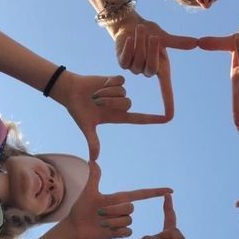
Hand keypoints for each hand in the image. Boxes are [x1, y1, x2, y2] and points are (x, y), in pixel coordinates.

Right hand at [53, 72, 174, 158]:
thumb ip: (92, 141)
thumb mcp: (86, 126)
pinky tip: (101, 84)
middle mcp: (122, 105)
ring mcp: (120, 93)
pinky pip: (120, 81)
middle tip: (96, 102)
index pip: (140, 119)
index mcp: (119, 117)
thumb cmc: (78, 110)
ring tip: (96, 94)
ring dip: (107, 93)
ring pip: (123, 92)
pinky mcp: (116, 80)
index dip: (153, 119)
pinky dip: (108, 83)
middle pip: (128, 103)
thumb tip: (94, 159)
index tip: (168, 119)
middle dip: (110, 102)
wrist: (71, 91)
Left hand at [64, 161, 171, 238]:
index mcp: (119, 198)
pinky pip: (126, 231)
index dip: (155, 192)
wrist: (76, 226)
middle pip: (131, 207)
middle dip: (114, 210)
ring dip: (111, 222)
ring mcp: (123, 222)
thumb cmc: (81, 209)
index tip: (169, 190)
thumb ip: (94, 177)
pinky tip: (107, 231)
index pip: (141, 194)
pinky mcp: (121, 233)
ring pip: (127, 220)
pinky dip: (116, 231)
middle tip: (99, 213)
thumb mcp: (88, 191)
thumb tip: (92, 160)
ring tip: (100, 223)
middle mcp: (124, 209)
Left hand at [108, 13, 197, 120]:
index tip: (169, 117)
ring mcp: (135, 68)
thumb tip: (196, 43)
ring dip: (140, 45)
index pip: (166, 91)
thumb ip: (178, 42)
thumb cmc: (150, 31)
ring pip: (137, 63)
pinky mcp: (122, 63)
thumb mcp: (165, 37)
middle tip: (153, 36)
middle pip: (150, 70)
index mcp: (161, 69)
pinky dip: (128, 48)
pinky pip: (125, 60)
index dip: (167, 104)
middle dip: (152, 51)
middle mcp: (148, 72)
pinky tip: (130, 38)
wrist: (131, 24)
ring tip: (141, 29)